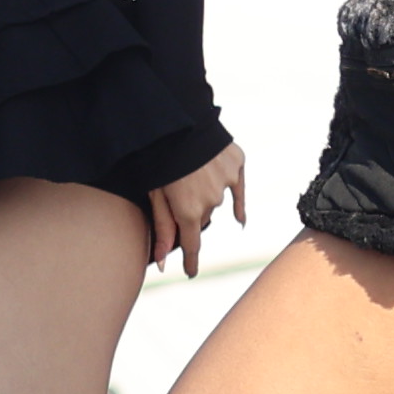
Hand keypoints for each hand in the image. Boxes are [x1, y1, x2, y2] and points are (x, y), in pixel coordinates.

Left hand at [147, 145, 250, 271]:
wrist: (178, 121)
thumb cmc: (158, 159)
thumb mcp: (154, 195)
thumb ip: (161, 228)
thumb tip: (162, 263)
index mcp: (188, 212)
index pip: (191, 246)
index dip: (190, 261)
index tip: (190, 272)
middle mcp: (211, 202)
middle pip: (201, 218)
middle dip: (190, 212)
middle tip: (176, 194)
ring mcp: (226, 184)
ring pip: (216, 200)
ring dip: (204, 194)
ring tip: (188, 175)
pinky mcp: (236, 165)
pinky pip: (238, 189)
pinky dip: (237, 201)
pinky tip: (239, 218)